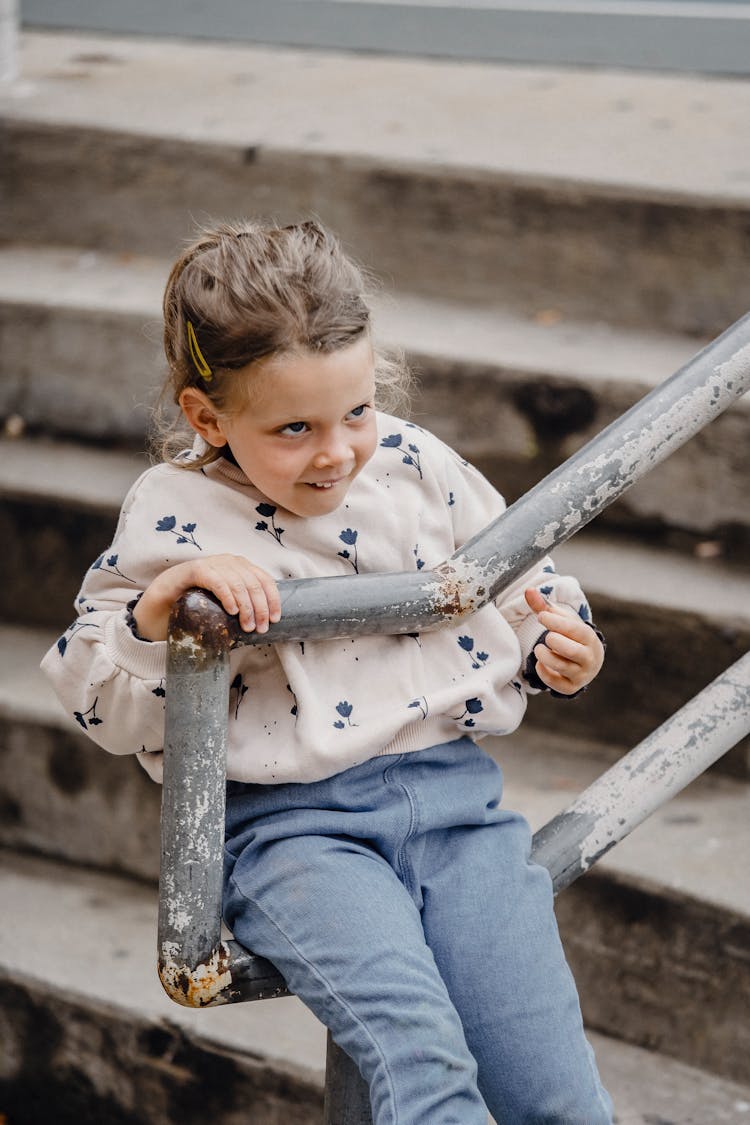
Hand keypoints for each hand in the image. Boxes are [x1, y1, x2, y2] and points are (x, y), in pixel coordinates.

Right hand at [133, 555, 280, 641]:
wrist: (165, 596)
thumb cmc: (199, 601)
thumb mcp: (226, 601)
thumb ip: (243, 602)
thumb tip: (265, 621)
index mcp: (241, 566)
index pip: (265, 580)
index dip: (273, 600)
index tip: (276, 619)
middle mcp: (230, 561)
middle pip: (254, 584)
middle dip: (261, 609)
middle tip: (260, 629)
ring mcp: (214, 563)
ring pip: (239, 584)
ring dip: (246, 608)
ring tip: (247, 626)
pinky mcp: (197, 570)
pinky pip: (218, 582)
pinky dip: (228, 597)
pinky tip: (232, 611)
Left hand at [524, 588, 603, 694]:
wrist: (587, 661)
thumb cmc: (571, 636)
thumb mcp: (561, 620)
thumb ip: (544, 607)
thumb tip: (528, 590)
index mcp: (589, 638)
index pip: (575, 630)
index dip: (557, 622)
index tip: (541, 616)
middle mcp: (589, 658)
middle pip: (572, 651)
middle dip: (554, 641)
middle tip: (546, 636)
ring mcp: (581, 674)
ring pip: (563, 667)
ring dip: (546, 656)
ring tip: (539, 649)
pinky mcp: (571, 687)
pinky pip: (556, 683)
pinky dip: (545, 673)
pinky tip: (540, 664)